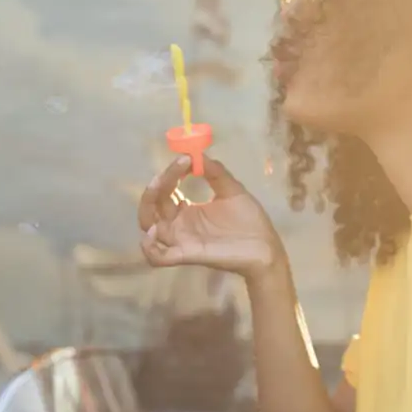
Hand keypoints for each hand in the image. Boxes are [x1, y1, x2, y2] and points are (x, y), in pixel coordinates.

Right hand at [138, 155, 283, 277]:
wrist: (265, 246)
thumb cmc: (248, 220)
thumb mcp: (232, 190)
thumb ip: (215, 172)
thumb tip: (197, 154)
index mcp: (186, 209)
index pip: (166, 190)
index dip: (170, 173)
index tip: (186, 159)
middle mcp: (178, 224)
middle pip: (151, 206)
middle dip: (155, 188)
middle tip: (166, 176)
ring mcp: (180, 240)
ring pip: (148, 228)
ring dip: (145, 210)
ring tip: (157, 191)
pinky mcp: (186, 255)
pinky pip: (158, 257)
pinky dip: (149, 247)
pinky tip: (154, 232)